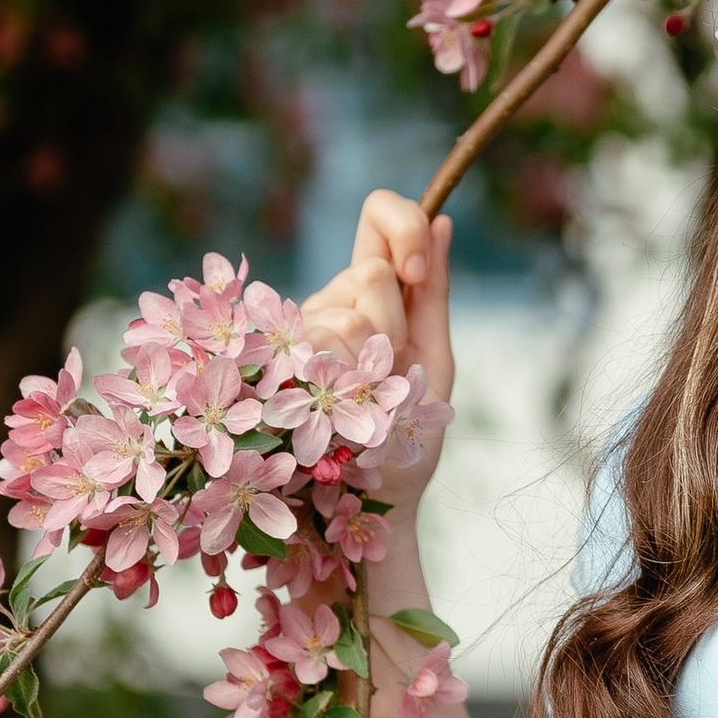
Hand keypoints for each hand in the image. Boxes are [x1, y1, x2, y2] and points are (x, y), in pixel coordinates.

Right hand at [302, 191, 454, 518]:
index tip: (417, 273)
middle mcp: (328, 301)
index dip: (403, 224)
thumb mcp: (433, 360)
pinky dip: (347, 380)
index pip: (376, 214)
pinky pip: (322, 344)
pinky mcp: (274, 362)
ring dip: (374, 363)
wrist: (378, 503)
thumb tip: (443, 220)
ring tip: (365, 401)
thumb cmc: (406, 437)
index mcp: (371, 292)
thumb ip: (433, 292)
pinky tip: (340, 409)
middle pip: (370, 269)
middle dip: (398, 323)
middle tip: (391, 372)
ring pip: (348, 311)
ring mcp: (295, 331)